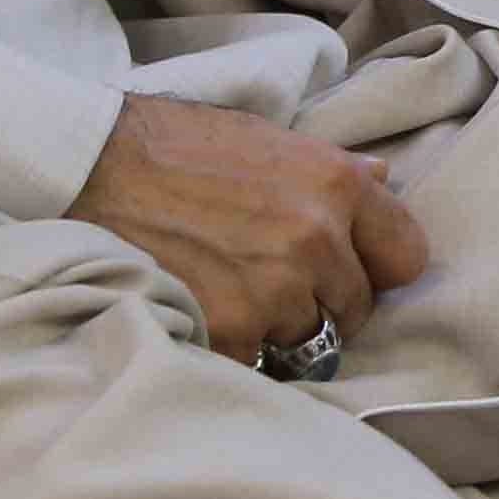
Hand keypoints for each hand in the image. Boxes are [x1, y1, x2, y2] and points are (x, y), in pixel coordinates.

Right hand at [64, 95, 431, 364]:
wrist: (91, 166)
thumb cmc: (175, 146)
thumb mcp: (266, 138)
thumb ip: (330, 169)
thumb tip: (381, 182)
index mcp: (336, 186)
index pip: (406, 256)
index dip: (378, 268)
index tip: (352, 272)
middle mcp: (316, 239)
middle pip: (356, 309)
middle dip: (323, 304)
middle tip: (275, 288)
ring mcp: (274, 290)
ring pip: (305, 339)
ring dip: (276, 329)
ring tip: (231, 297)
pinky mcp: (229, 330)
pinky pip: (255, 361)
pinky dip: (233, 348)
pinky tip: (204, 314)